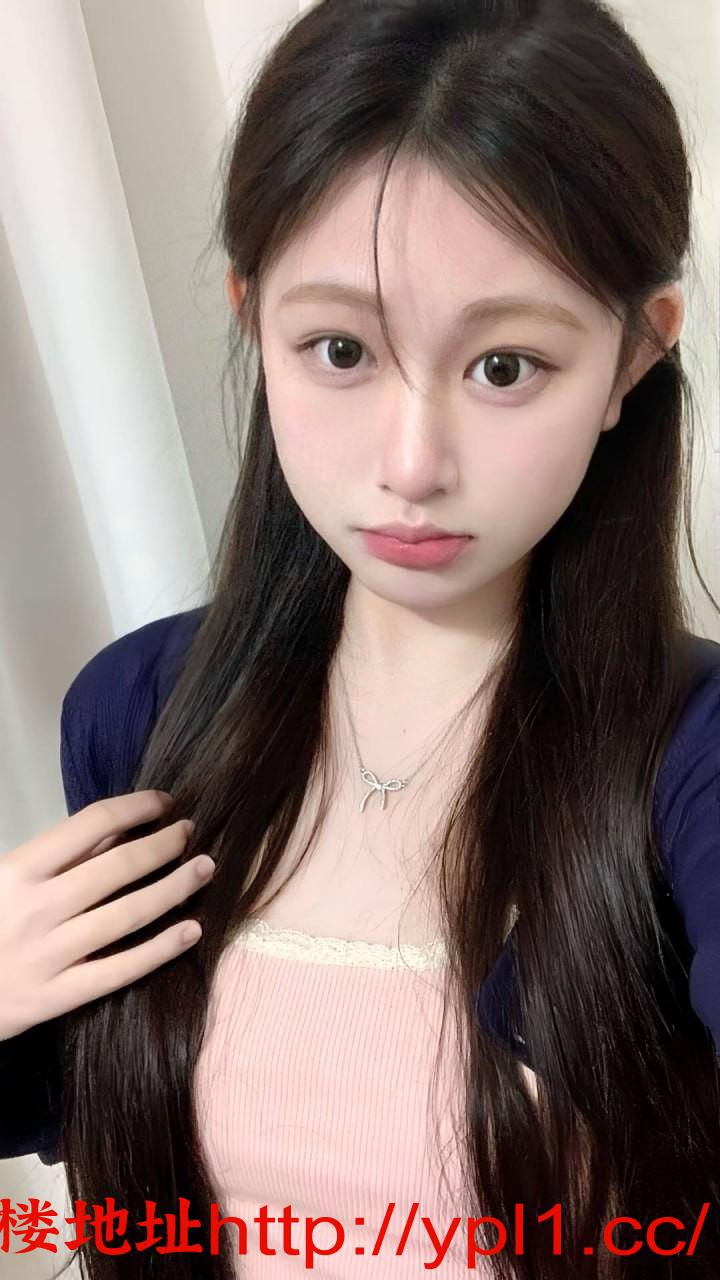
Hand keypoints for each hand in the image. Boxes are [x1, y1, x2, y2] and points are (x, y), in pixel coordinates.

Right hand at [0, 791, 213, 1039]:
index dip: (136, 808)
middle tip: (192, 833)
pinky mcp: (55, 999)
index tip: (165, 803)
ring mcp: (48, 956)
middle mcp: (36, 909)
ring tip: (206, 869)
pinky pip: (119, 971)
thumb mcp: (6, 877)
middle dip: (164, 845)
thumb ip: (59, 856)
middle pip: (119, 867)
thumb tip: (121, 828)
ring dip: (175, 888)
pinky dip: (161, 950)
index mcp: (18, 869)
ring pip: (128, 916)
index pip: (90, 823)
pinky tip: (192, 930)